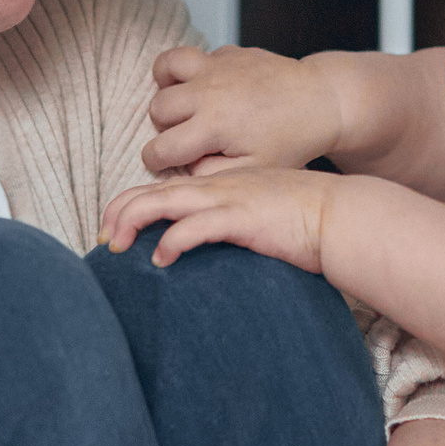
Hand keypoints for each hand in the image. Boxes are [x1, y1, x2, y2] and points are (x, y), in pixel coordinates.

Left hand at [100, 168, 343, 272]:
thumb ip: (225, 223)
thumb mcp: (255, 214)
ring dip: (132, 223)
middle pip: (150, 192)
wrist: (340, 214)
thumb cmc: (302, 220)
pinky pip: (196, 226)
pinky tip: (160, 260)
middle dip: (117, 214)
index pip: (158, 188)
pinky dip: (171, 241)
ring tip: (117, 248)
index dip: (127, 207)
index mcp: (216, 185)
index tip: (112, 232)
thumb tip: (199, 248)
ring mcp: (227, 199)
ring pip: (163, 202)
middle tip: (104, 242)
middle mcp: (214, 187)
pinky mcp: (241, 218)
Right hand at [140, 45, 343, 176]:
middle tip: (185, 135)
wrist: (321, 101)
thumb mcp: (254, 169)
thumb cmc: (290, 141)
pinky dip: (188, 70)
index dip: (157, 161)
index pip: (159, 148)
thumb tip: (181, 169)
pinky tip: (203, 86)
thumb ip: (210, 174)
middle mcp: (208, 92)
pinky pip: (190, 55)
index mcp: (213, 126)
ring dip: (166, 87)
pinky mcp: (227, 51)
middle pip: (157, 108)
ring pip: (163, 67)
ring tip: (182, 103)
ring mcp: (216, 66)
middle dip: (163, 126)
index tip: (168, 162)